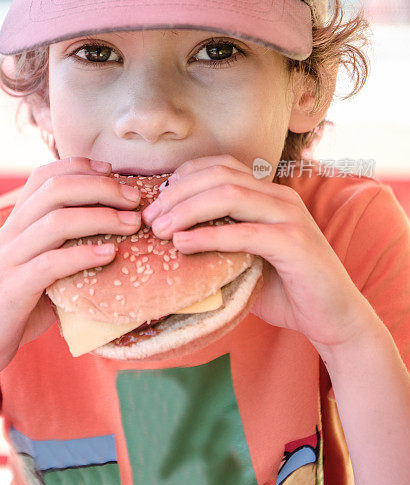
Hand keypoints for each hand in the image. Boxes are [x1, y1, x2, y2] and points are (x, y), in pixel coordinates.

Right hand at [0, 157, 141, 381]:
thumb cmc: (16, 307)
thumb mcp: (39, 268)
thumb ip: (64, 248)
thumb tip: (116, 238)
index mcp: (16, 223)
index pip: (44, 176)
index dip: (81, 166)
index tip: (114, 173)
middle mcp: (10, 233)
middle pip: (55, 189)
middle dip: (100, 187)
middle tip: (134, 199)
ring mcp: (8, 260)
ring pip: (54, 221)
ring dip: (100, 217)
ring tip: (131, 223)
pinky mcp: (10, 290)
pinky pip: (48, 264)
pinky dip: (83, 255)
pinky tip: (110, 254)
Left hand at [142, 154, 368, 351]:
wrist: (334, 319)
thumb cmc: (286, 290)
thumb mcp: (246, 258)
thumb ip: (219, 242)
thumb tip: (170, 239)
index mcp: (269, 194)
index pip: (220, 166)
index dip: (183, 177)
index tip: (157, 202)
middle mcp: (280, 197)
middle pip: (218, 175)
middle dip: (177, 194)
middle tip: (149, 218)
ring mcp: (289, 217)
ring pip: (228, 195)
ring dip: (186, 210)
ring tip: (160, 230)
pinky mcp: (294, 243)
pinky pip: (244, 232)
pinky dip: (208, 236)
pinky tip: (183, 245)